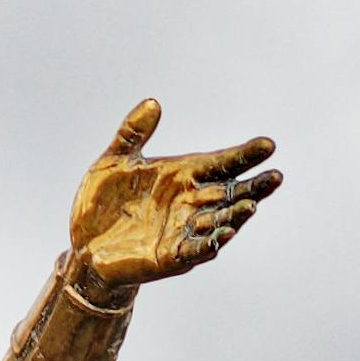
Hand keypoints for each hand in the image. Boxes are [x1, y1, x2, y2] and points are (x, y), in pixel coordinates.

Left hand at [67, 101, 279, 289]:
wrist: (83, 243)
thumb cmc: (101, 202)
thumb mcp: (114, 161)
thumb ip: (133, 133)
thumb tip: (152, 103)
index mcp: (182, 176)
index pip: (221, 164)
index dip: (244, 156)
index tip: (268, 145)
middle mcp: (189, 204)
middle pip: (230, 194)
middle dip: (254, 188)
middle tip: (276, 177)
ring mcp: (182, 231)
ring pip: (218, 223)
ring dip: (235, 216)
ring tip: (251, 206)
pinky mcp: (170, 257)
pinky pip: (194, 250)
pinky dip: (208, 244)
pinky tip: (223, 235)